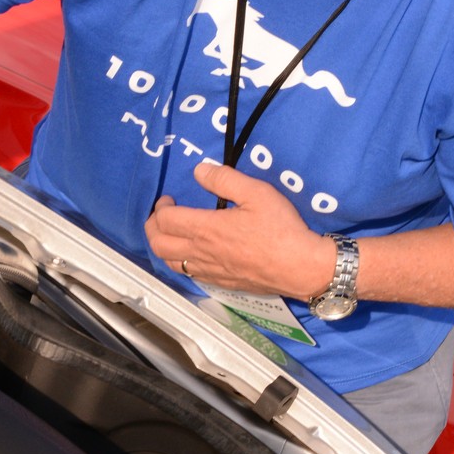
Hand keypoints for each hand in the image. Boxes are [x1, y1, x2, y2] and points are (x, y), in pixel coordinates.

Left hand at [143, 162, 337, 298]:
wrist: (301, 267)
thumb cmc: (281, 229)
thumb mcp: (257, 193)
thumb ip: (225, 179)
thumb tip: (199, 170)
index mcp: (206, 229)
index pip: (165, 220)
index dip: (159, 207)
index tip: (168, 199)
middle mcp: (202, 253)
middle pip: (158, 244)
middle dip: (152, 227)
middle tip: (162, 215)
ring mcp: (210, 271)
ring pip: (170, 263)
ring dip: (163, 246)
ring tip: (171, 234)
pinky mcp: (221, 283)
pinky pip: (189, 274)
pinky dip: (180, 262)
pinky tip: (192, 254)